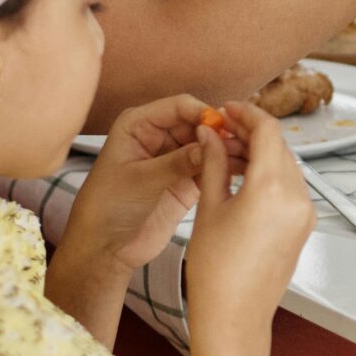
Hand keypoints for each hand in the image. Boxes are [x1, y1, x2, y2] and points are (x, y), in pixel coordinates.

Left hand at [60, 95, 236, 275]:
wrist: (106, 249)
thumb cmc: (107, 208)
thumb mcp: (141, 180)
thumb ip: (177, 161)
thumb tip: (211, 144)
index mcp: (138, 125)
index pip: (179, 107)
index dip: (203, 113)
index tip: (223, 128)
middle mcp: (158, 136)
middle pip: (199, 123)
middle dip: (220, 132)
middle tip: (244, 143)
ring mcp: (174, 158)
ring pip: (208, 145)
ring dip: (226, 150)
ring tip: (249, 157)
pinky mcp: (186, 180)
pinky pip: (210, 167)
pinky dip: (225, 168)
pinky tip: (242, 171)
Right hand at [181, 104, 315, 336]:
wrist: (235, 317)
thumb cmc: (216, 270)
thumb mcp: (209, 209)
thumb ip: (214, 164)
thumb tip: (210, 134)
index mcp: (272, 189)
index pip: (267, 131)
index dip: (246, 114)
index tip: (226, 110)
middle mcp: (297, 197)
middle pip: (279, 146)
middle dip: (251, 133)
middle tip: (221, 130)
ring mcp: (305, 212)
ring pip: (286, 165)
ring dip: (261, 153)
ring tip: (227, 153)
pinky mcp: (304, 225)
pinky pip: (290, 187)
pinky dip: (269, 174)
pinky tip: (243, 175)